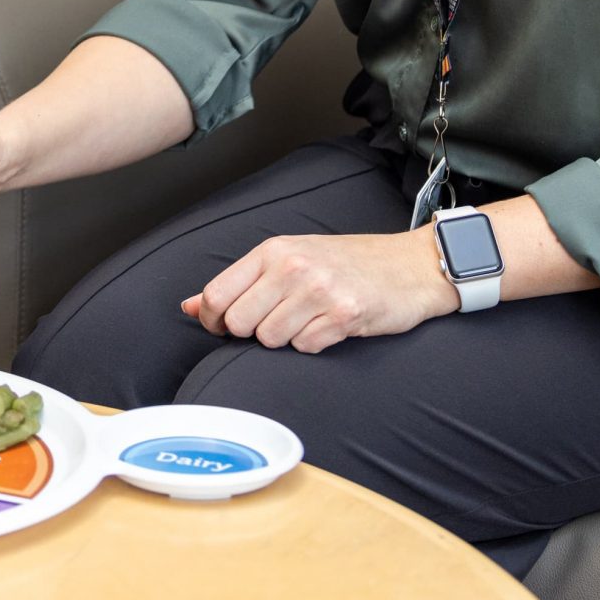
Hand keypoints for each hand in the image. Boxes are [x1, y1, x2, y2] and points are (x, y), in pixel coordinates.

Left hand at [183, 229, 458, 353]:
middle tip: (279, 321)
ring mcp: (319, 290)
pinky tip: (331, 325)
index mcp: (273, 251)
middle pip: (240, 323)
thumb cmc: (347, 263)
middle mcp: (292, 267)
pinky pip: (306, 347)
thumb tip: (188, 306)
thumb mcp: (290, 259)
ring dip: (288, 339)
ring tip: (309, 320)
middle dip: (254, 331)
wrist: (411, 265)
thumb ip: (240, 282)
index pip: (216, 294)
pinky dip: (315, 344)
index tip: (226, 326)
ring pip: (271, 340)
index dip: (214, 319)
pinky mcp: (345, 314)